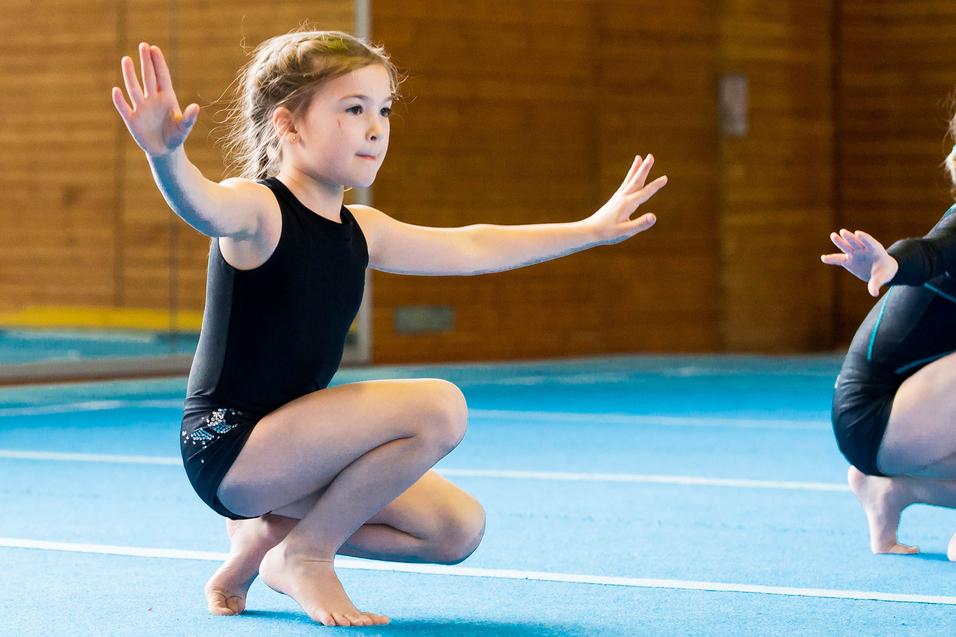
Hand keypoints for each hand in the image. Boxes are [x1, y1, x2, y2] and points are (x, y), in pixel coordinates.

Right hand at [112, 42, 199, 156]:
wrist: (165, 150)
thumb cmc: (176, 135)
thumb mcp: (185, 128)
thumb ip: (190, 118)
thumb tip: (195, 107)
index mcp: (166, 97)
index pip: (162, 76)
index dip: (158, 63)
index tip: (154, 48)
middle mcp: (152, 99)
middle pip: (148, 77)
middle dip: (146, 62)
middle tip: (143, 45)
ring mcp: (141, 108)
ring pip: (134, 88)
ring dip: (130, 75)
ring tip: (126, 59)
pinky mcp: (132, 120)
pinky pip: (124, 107)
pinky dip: (120, 100)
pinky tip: (116, 91)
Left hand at [586, 155, 667, 243]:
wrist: (589, 231)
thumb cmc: (607, 233)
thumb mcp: (626, 231)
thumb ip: (640, 224)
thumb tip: (654, 217)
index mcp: (628, 204)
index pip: (645, 193)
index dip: (655, 185)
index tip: (665, 178)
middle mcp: (623, 197)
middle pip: (636, 180)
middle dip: (644, 168)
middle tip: (650, 155)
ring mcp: (618, 197)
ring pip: (629, 180)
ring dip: (635, 169)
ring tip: (638, 157)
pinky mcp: (615, 200)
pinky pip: (624, 185)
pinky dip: (629, 177)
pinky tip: (631, 177)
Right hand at [821, 229, 898, 296]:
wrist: (880, 271)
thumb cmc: (884, 272)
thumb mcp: (882, 278)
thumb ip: (876, 284)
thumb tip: (874, 293)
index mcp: (876, 250)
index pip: (870, 242)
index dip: (864, 238)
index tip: (858, 233)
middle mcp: (864, 250)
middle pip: (856, 242)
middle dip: (850, 238)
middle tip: (843, 232)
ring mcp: (855, 254)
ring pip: (846, 246)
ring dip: (840, 241)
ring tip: (833, 235)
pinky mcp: (848, 260)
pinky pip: (838, 259)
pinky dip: (831, 259)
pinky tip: (823, 258)